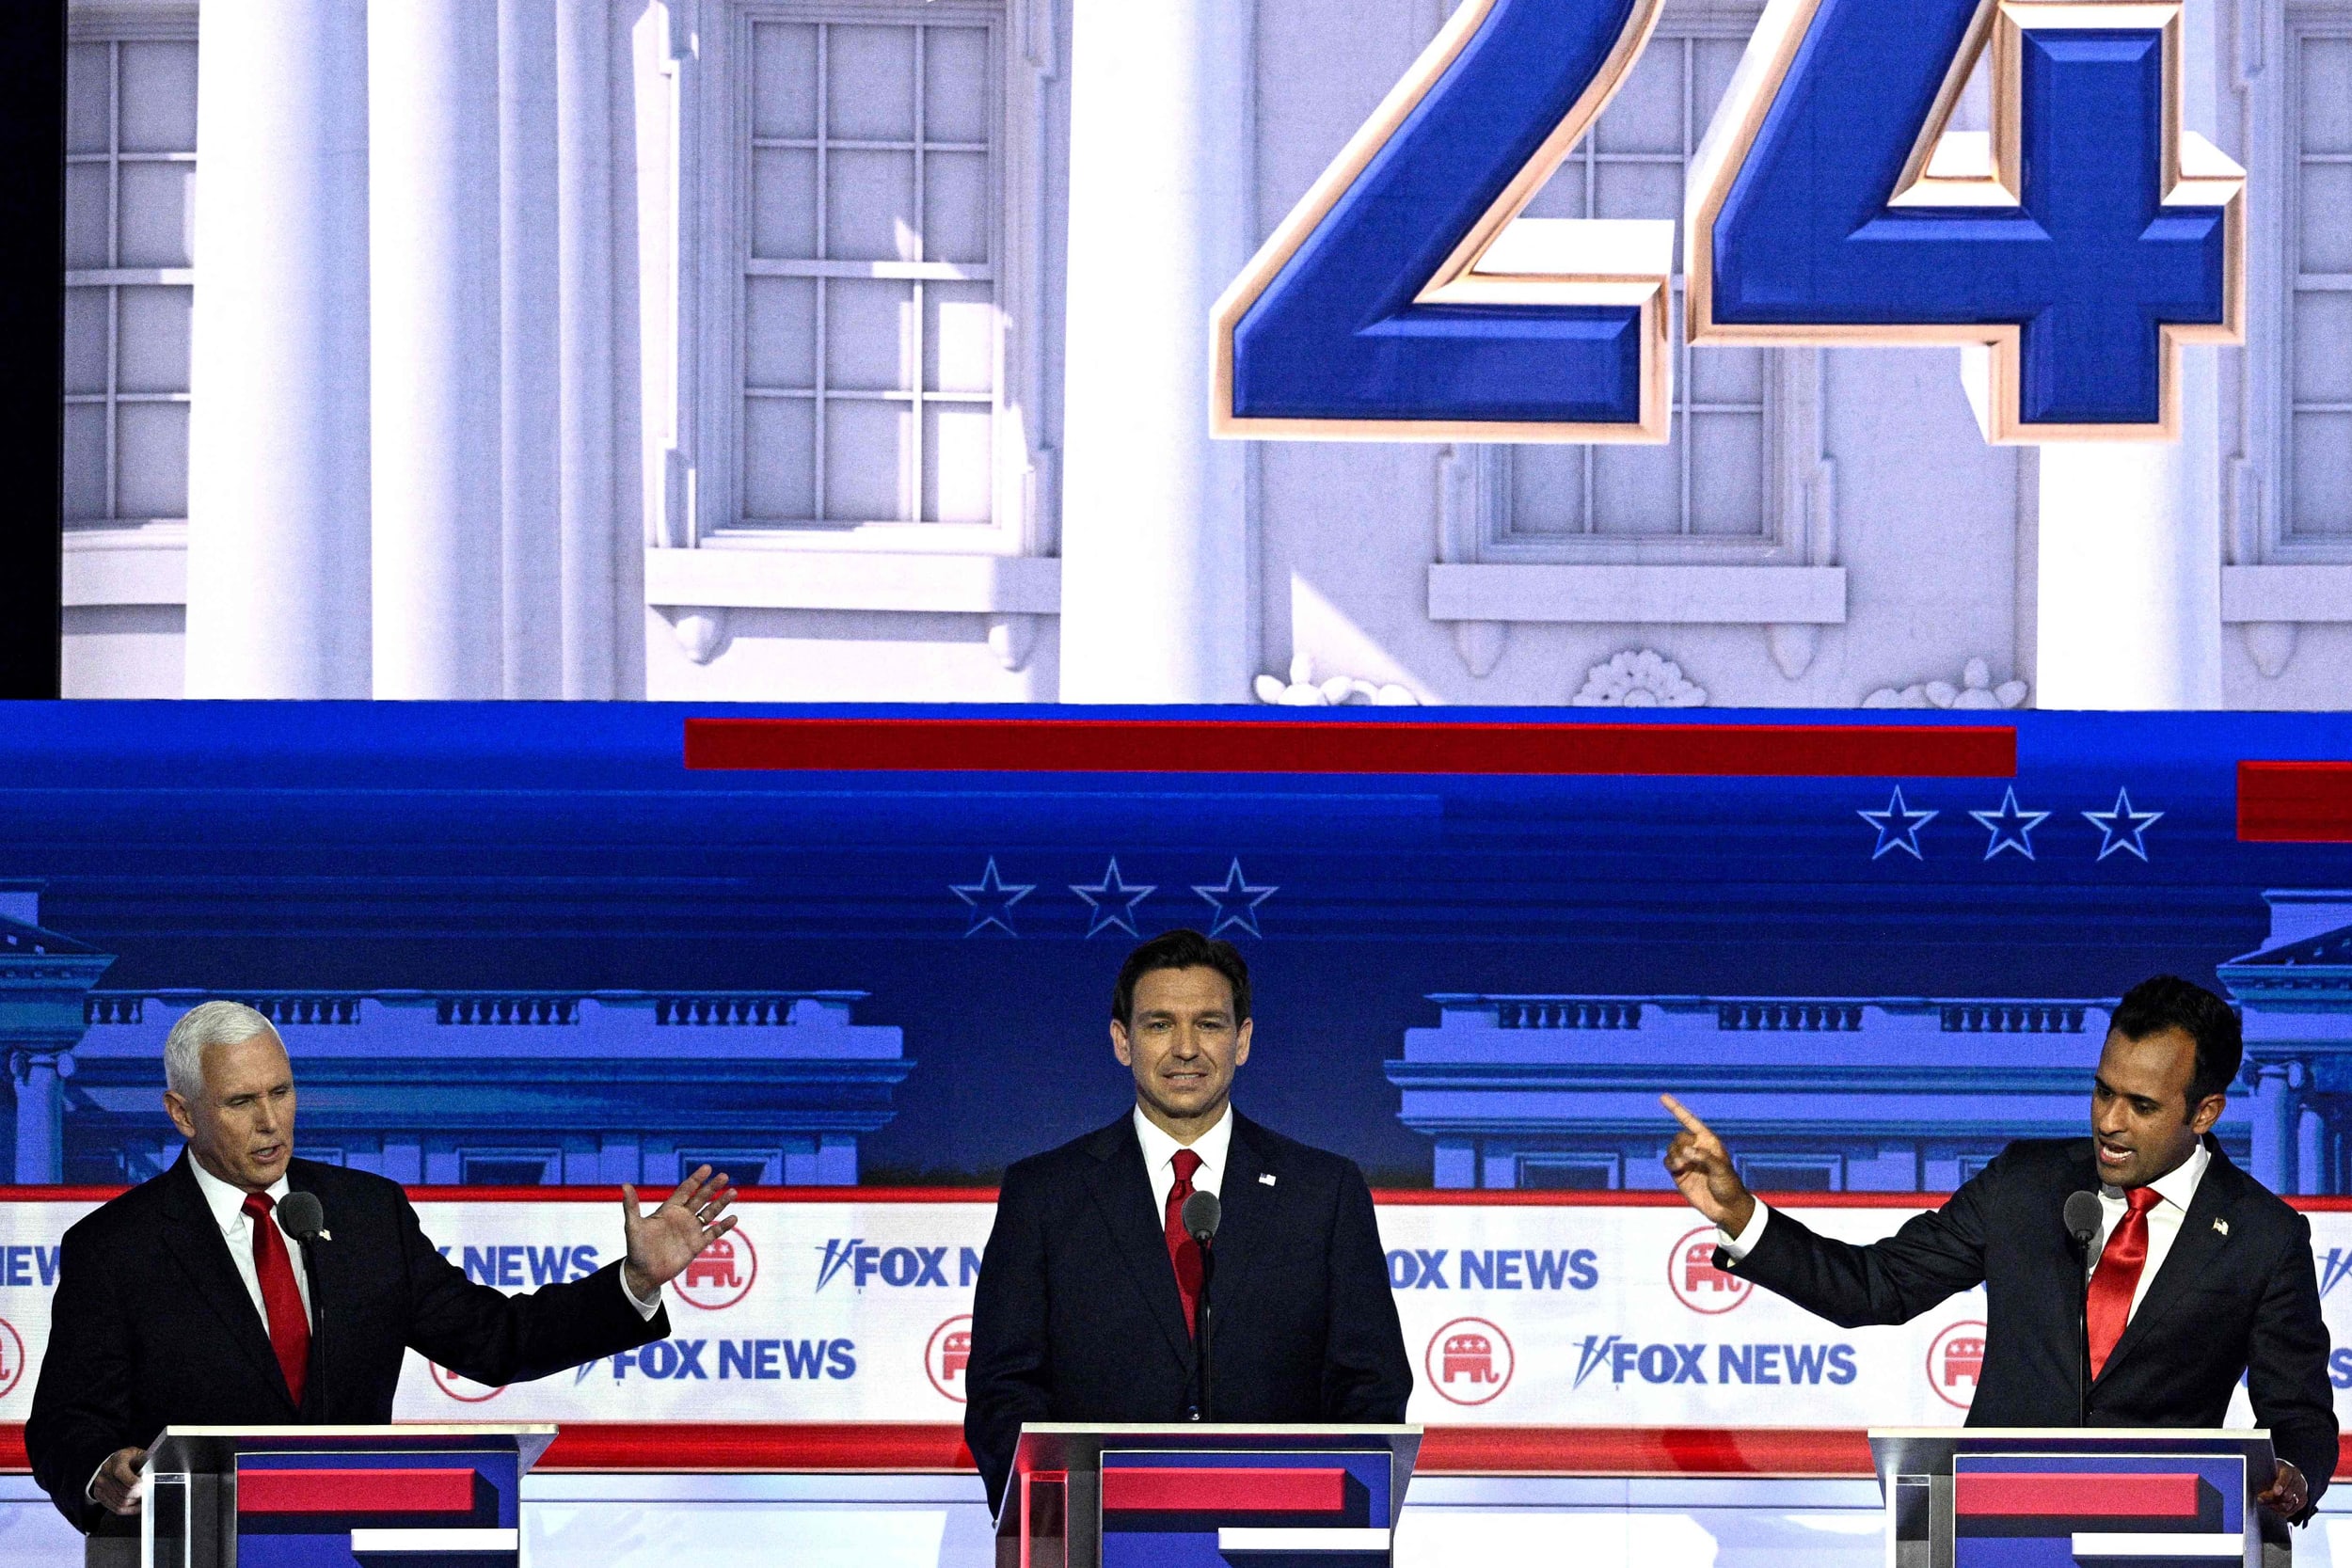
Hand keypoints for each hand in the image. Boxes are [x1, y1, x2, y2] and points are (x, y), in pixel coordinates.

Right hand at [92, 1447, 143, 1515]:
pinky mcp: (99, 1494)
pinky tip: (136, 1505)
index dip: (135, 1483)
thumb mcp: (141, 1456)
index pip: (121, 1473)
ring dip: (134, 1502)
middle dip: (138, 1494)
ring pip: (121, 1502)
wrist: (118, 1461)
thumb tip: (150, 1479)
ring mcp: (100, 1483)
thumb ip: (145, 1465)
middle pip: (123, 1492)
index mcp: (118, 1459)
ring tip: (142, 1497)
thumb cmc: (133, 1459)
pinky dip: (129, 1509)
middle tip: (147, 1493)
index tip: (145, 1485)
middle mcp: (106, 1470)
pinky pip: (116, 1508)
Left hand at [620, 1165, 739, 1300]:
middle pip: (701, 1199)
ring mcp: (691, 1231)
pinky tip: (733, 1218)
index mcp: (669, 1210)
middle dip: (712, 1187)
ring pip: (710, 1213)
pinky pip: (713, 1234)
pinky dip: (723, 1226)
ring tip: (733, 1192)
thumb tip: (624, 1185)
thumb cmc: (636, 1249)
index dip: (696, 1179)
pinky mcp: (696, 1246)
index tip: (707, 1168)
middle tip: (724, 1176)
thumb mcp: (633, 1226)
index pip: (686, 1190)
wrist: (643, 1274)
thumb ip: (631, 1206)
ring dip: (721, 1203)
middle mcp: (682, 1218)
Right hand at [1661, 1094, 1755, 1233]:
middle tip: (1689, 1160)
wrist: (1725, 1208)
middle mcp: (1696, 1148)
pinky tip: (1678, 1170)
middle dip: (1681, 1146)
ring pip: (1671, 1149)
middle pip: (1679, 1137)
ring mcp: (1687, 1160)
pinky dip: (1670, 1163)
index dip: (1676, 1109)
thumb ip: (1704, 1157)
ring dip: (1675, 1156)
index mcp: (1708, 1141)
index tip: (1663, 1097)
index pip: (1689, 1121)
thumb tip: (1686, 1151)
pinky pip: (1668, 1161)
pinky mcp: (1679, 1173)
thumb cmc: (1729, 1185)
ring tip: (1684, 1167)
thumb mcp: (1721, 1169)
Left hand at [2258, 1459, 2307, 1517]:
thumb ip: (2264, 1473)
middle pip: (2287, 1495)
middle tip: (2260, 1499)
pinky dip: (2282, 1511)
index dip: (2281, 1485)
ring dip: (2276, 1507)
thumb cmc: (2277, 1470)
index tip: (2275, 1492)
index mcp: (2289, 1470)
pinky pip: (2293, 1510)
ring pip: (2290, 1504)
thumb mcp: (2271, 1467)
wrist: (2294, 1474)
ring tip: (2266, 1504)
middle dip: (2272, 1498)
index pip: (2285, 1478)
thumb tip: (2252, 1479)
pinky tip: (2274, 1507)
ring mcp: (2302, 1492)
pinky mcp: (2303, 1501)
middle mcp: (2298, 1481)